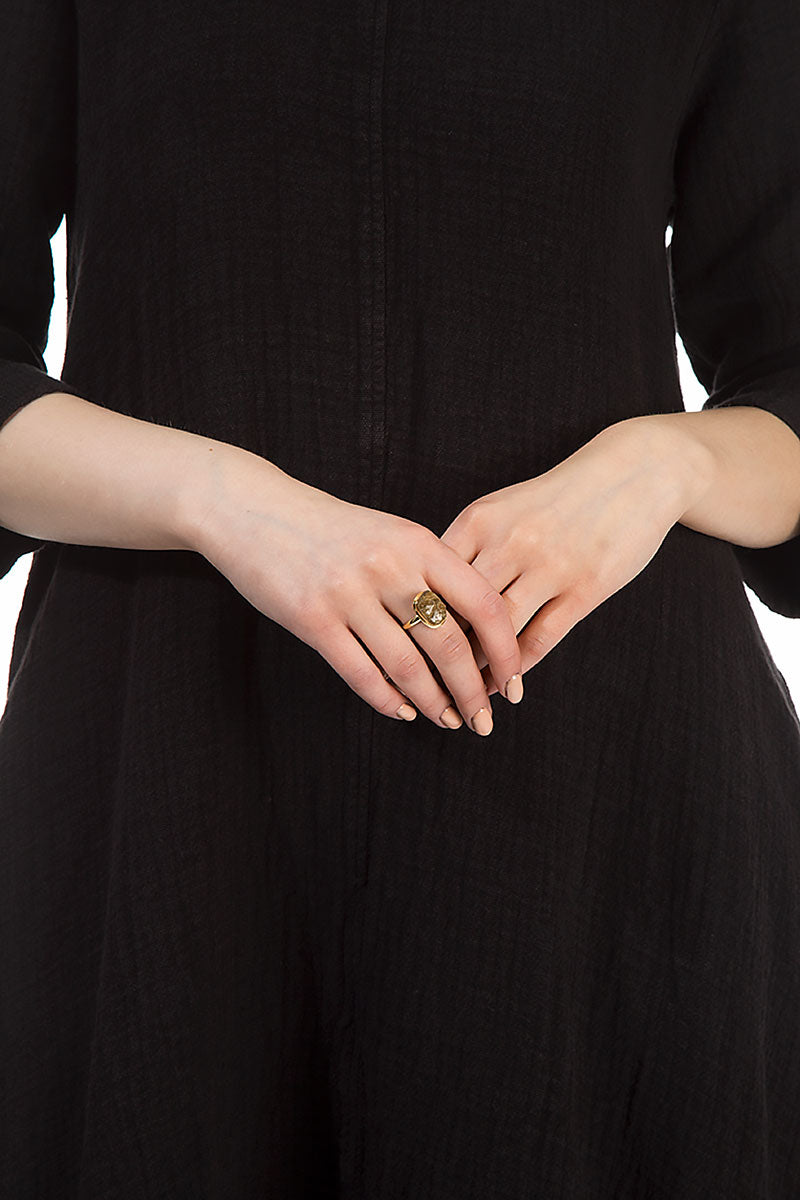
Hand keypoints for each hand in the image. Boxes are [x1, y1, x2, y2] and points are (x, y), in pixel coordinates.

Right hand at [188, 445, 522, 732]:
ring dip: (432, 703)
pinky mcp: (313, 618)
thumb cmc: (330, 527)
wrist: (254, 509)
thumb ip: (429, 572)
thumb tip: (472, 630)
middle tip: (483, 720)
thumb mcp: (389, 534)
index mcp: (418, 542)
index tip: (513, 680)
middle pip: (451, 644)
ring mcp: (349, 593)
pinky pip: (360, 673)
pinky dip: (386, 700)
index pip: (483, 603)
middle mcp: (389, 566)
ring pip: (407, 666)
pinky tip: (401, 711)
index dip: (505, 649)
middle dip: (473, 692)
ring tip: (447, 720)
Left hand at [437, 418, 713, 696]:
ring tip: (466, 698)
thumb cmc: (558, 499)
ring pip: (498, 632)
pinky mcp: (586, 587)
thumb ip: (468, 549)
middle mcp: (510, 541)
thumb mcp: (504, 509)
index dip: (414, 622)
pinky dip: (518, 668)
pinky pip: (541, 638)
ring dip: (479, 672)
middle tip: (427, 689)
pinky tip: (507, 686)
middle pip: (460, 610)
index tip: (404, 655)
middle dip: (440, 656)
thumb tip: (429, 597)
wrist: (634, 472)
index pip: (431, 581)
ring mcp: (550, 565)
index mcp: (480, 520)